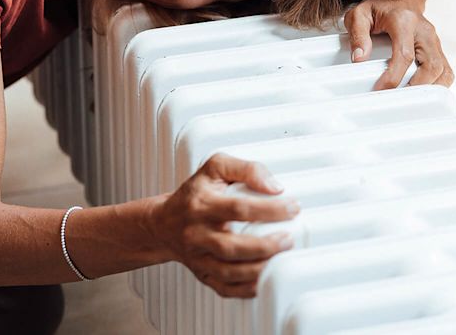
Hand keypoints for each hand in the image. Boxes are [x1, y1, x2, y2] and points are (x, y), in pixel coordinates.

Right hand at [152, 153, 298, 297]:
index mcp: (201, 204)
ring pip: (229, 271)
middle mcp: (197, 233)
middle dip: (266, 246)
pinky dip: (247, 289)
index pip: (239, 208)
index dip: (269, 210)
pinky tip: (264, 279)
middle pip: (233, 246)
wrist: (163, 223)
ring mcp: (198, 257)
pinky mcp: (202, 274)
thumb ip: (246, 169)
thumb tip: (274, 186)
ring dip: (259, 269)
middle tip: (288, 239)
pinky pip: (226, 288)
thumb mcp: (215, 167)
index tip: (292, 208)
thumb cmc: (194, 194)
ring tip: (280, 258)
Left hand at [345, 0, 454, 89]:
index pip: (405, 54)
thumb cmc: (379, 8)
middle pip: (431, 66)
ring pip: (443, 70)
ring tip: (409, 100)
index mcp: (405, 21)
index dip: (394, 76)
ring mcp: (434, 41)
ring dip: (429, 89)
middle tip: (397, 100)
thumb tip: (359, 59)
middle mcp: (424, 31)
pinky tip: (422, 93)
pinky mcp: (438, 49)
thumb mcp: (359, 15)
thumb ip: (358, 35)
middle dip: (416, 88)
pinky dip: (437, 85)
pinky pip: (446, 70)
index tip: (381, 89)